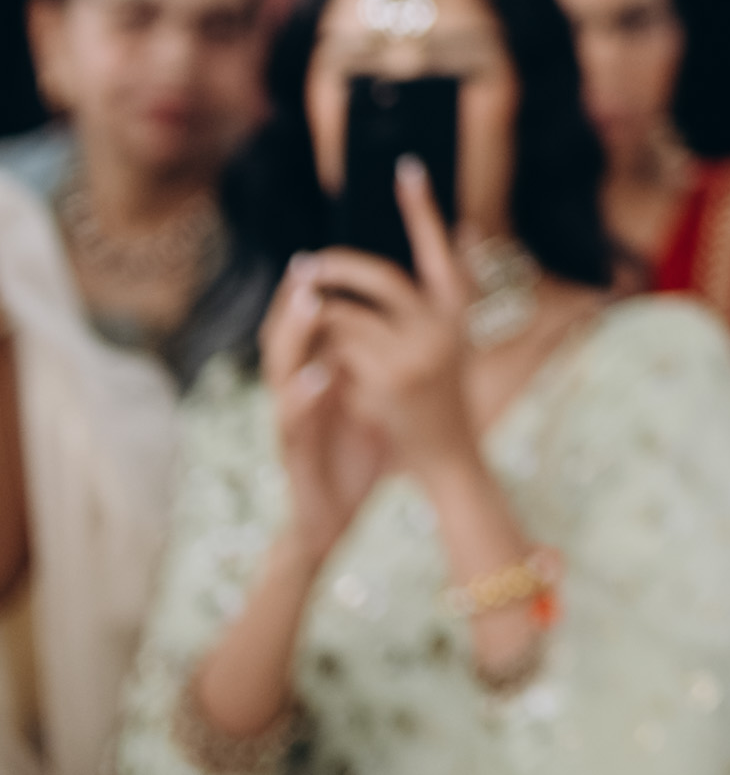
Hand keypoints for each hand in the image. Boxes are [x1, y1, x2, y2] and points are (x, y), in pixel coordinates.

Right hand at [261, 262, 390, 562]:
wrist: (332, 517)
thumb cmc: (353, 455)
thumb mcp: (370, 399)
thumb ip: (375, 360)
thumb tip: (401, 314)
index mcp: (313, 376)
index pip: (304, 327)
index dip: (309, 292)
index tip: (325, 256)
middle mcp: (295, 392)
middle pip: (284, 338)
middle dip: (295, 302)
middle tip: (309, 266)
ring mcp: (291, 422)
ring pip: (282, 372)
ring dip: (296, 336)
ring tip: (313, 304)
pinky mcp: (294, 453)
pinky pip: (293, 422)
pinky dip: (304, 397)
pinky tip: (319, 377)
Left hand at [284, 161, 483, 487]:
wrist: (448, 457)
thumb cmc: (443, 395)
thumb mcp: (454, 339)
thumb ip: (448, 291)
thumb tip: (462, 228)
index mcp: (458, 310)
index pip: (439, 248)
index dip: (423, 208)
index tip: (406, 168)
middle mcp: (443, 325)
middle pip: (379, 277)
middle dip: (336, 268)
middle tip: (306, 265)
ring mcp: (416, 352)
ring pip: (347, 315)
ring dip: (322, 321)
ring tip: (311, 329)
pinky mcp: (388, 379)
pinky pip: (338, 350)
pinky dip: (325, 355)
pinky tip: (325, 369)